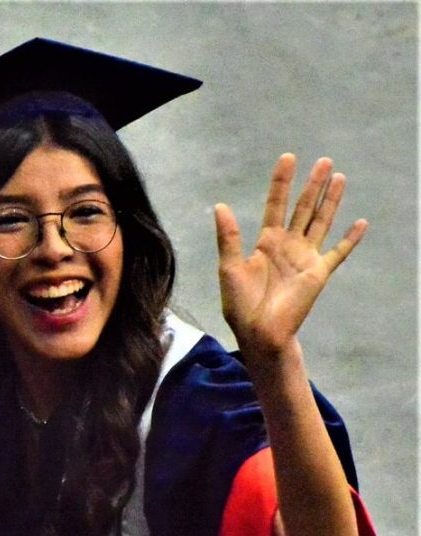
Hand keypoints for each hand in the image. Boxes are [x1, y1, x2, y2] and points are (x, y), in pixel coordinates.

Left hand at [214, 153, 366, 364]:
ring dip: (331, 201)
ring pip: (321, 222)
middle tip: (324, 160)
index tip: (288, 158)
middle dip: (313, 185)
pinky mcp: (318, 273)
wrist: (259, 332)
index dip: (282, 182)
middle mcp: (287, 246)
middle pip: (303, 208)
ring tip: (339, 177)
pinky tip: (361, 222)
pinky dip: (350, 239)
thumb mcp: (229, 268)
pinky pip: (338, 253)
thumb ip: (228, 237)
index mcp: (265, 242)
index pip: (275, 205)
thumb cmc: (240, 305)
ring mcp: (305, 258)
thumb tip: (219, 206)